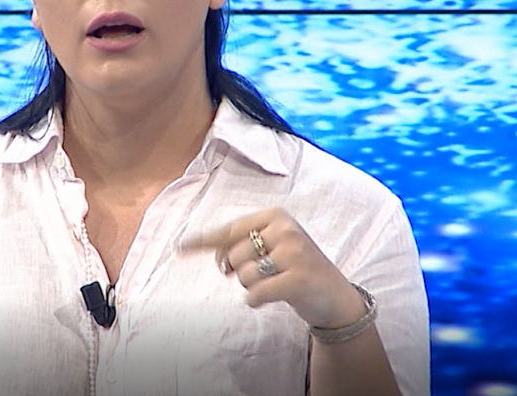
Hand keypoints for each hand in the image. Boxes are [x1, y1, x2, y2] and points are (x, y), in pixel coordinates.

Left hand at [180, 207, 367, 328]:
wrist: (335, 296)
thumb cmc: (294, 269)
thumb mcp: (270, 248)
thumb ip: (236, 246)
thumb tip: (196, 249)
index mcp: (276, 216)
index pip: (231, 230)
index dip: (205, 241)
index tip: (180, 246)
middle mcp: (285, 229)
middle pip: (234, 256)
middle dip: (241, 272)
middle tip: (265, 275)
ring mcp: (294, 253)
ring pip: (244, 276)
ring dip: (252, 287)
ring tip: (275, 284)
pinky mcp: (298, 279)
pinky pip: (255, 294)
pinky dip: (257, 301)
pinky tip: (274, 298)